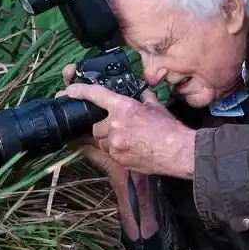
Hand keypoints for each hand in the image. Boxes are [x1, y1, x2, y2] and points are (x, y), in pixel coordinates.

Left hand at [56, 77, 197, 179]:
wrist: (180, 151)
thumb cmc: (170, 129)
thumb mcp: (155, 106)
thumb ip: (141, 98)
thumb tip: (138, 93)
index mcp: (123, 107)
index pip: (95, 95)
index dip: (79, 91)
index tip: (68, 91)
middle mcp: (115, 125)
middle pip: (96, 126)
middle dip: (105, 127)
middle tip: (120, 127)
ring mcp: (116, 144)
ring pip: (102, 141)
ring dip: (110, 140)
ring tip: (130, 140)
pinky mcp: (119, 158)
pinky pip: (111, 153)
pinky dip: (118, 151)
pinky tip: (134, 149)